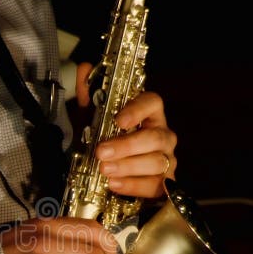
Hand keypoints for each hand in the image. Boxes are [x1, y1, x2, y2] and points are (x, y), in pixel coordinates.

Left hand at [75, 63, 176, 198]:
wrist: (111, 176)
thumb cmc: (107, 143)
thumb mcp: (92, 120)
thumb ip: (89, 95)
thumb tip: (85, 68)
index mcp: (149, 115)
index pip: (153, 102)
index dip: (138, 109)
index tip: (118, 120)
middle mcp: (162, 135)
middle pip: (155, 137)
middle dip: (127, 145)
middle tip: (101, 152)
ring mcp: (167, 160)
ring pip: (155, 162)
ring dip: (128, 166)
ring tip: (104, 169)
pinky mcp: (165, 184)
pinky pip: (154, 185)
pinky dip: (133, 185)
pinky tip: (114, 184)